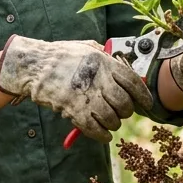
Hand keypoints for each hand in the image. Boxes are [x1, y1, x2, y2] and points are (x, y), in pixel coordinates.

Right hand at [0, 35, 152, 143]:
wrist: (34, 65)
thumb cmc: (61, 56)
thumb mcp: (87, 48)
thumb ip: (107, 59)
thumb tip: (126, 74)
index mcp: (104, 62)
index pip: (133, 82)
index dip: (143, 96)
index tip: (147, 104)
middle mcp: (98, 79)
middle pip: (124, 103)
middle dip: (126, 111)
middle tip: (121, 112)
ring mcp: (86, 96)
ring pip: (112, 119)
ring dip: (113, 124)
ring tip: (109, 122)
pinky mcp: (74, 111)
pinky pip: (95, 129)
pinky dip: (102, 135)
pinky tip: (103, 134)